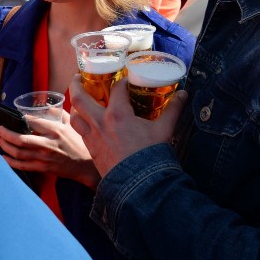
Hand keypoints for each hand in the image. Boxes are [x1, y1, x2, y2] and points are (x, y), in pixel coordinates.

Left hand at [0, 110, 101, 187]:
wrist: (86, 165)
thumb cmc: (79, 143)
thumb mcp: (72, 124)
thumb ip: (58, 114)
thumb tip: (46, 105)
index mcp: (56, 130)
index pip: (33, 122)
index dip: (20, 119)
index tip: (12, 117)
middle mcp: (49, 144)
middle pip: (21, 139)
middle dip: (6, 134)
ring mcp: (45, 158)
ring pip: (19, 153)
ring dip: (6, 146)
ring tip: (0, 140)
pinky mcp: (43, 168)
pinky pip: (22, 166)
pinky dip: (10, 161)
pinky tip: (4, 156)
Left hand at [69, 76, 184, 177]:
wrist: (139, 183)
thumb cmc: (150, 154)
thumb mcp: (164, 129)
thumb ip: (173, 109)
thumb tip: (183, 95)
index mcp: (118, 114)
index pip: (116, 89)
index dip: (122, 81)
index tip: (126, 80)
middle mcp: (100, 122)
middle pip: (80, 98)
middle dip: (77, 84)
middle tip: (79, 76)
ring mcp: (93, 137)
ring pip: (75, 116)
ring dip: (75, 105)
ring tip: (79, 100)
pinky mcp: (91, 149)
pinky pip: (80, 131)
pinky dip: (80, 123)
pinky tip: (86, 122)